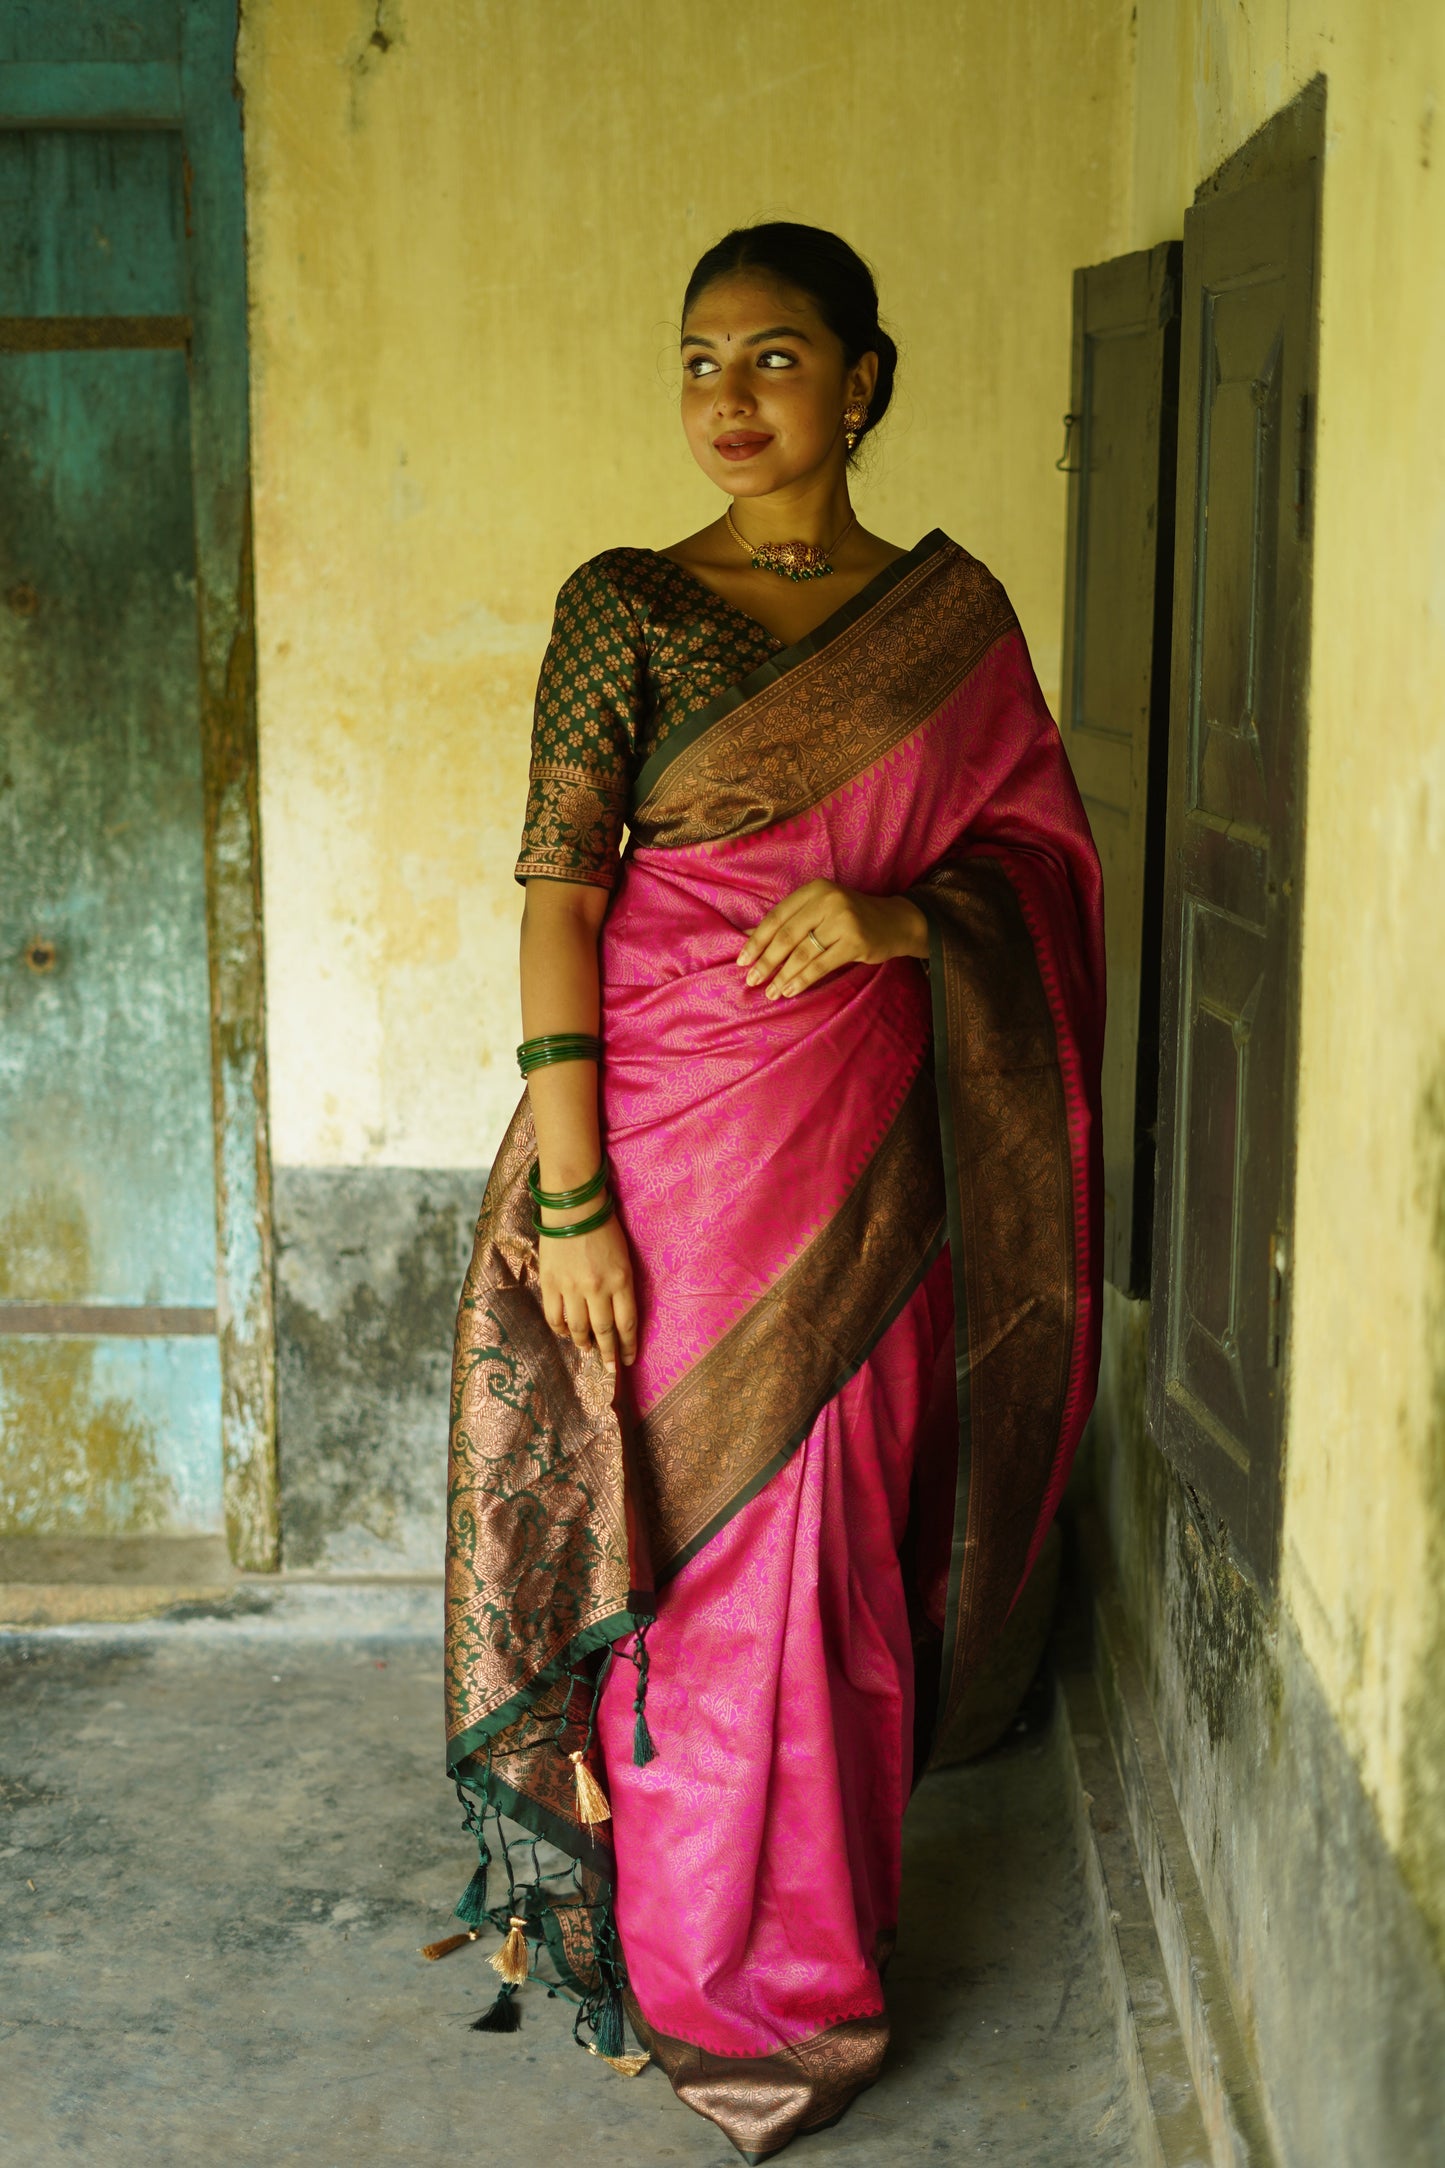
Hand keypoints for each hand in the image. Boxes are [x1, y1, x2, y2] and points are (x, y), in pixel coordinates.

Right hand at [537, 1207, 637, 1374]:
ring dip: (584, 1344)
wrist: (573, 1208)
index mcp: (621, 1280)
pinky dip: (561, 1330)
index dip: (628, 1345)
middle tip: (610, 1368)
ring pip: (579, 1329)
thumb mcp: (624, 1258)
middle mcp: (597, 1288)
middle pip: (604, 1331)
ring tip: (588, 1350)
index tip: (629, 1360)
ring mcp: (572, 1288)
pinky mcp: (550, 1284)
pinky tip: (566, 1333)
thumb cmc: (604, 1229)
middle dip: (609, 1354)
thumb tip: (617, 1317)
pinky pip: (555, 1317)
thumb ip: (622, 1286)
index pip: (627, 1323)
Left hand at [737, 879, 928, 999]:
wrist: (895, 922)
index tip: (742, 960)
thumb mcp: (819, 911)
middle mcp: (828, 900)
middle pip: (787, 936)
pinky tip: (790, 991)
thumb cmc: (849, 918)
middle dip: (766, 961)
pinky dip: (803, 980)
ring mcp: (844, 920)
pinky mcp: (856, 941)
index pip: (777, 917)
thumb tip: (748, 938)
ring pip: (802, 953)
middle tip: (751, 980)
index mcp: (815, 890)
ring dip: (783, 975)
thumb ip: (789, 922)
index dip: (757, 940)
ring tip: (770, 992)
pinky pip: (821, 965)